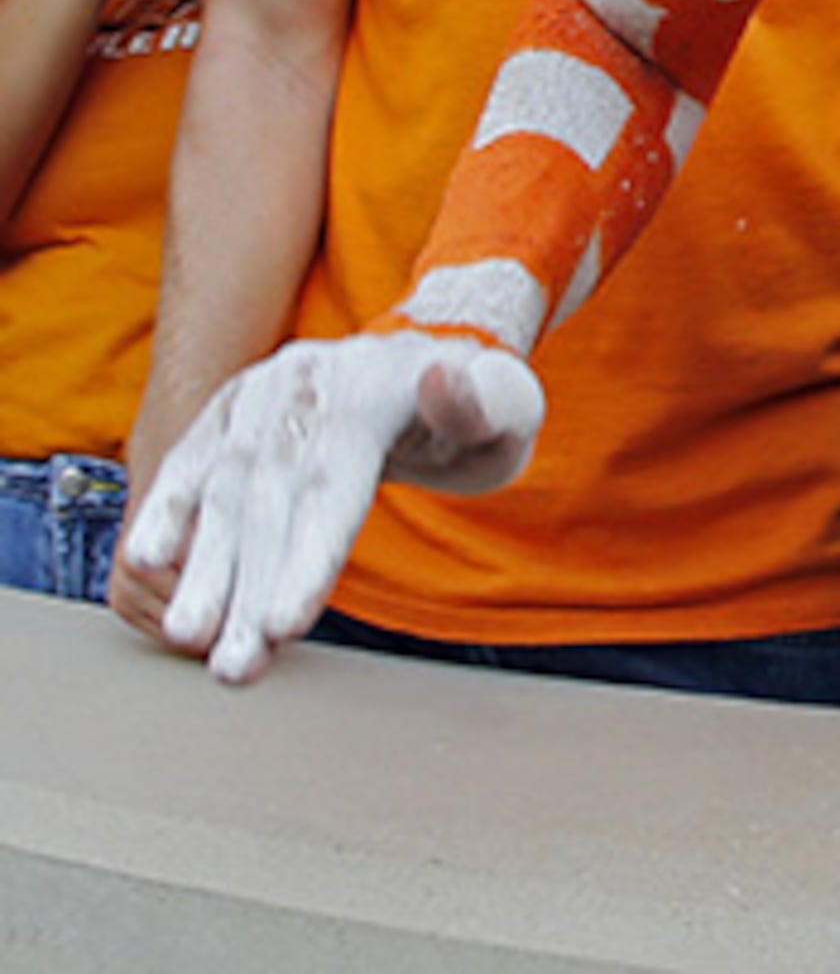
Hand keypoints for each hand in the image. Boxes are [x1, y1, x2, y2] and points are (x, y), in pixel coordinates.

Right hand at [119, 333, 544, 681]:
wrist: (422, 356)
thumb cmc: (478, 406)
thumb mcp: (509, 406)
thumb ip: (484, 405)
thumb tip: (443, 377)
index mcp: (375, 388)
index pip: (335, 488)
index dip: (309, 561)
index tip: (286, 625)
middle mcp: (309, 384)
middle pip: (271, 500)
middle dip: (247, 589)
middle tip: (234, 666)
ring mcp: (262, 393)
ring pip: (225, 491)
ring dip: (203, 570)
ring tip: (191, 638)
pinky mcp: (230, 407)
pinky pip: (192, 462)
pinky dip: (168, 512)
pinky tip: (145, 561)